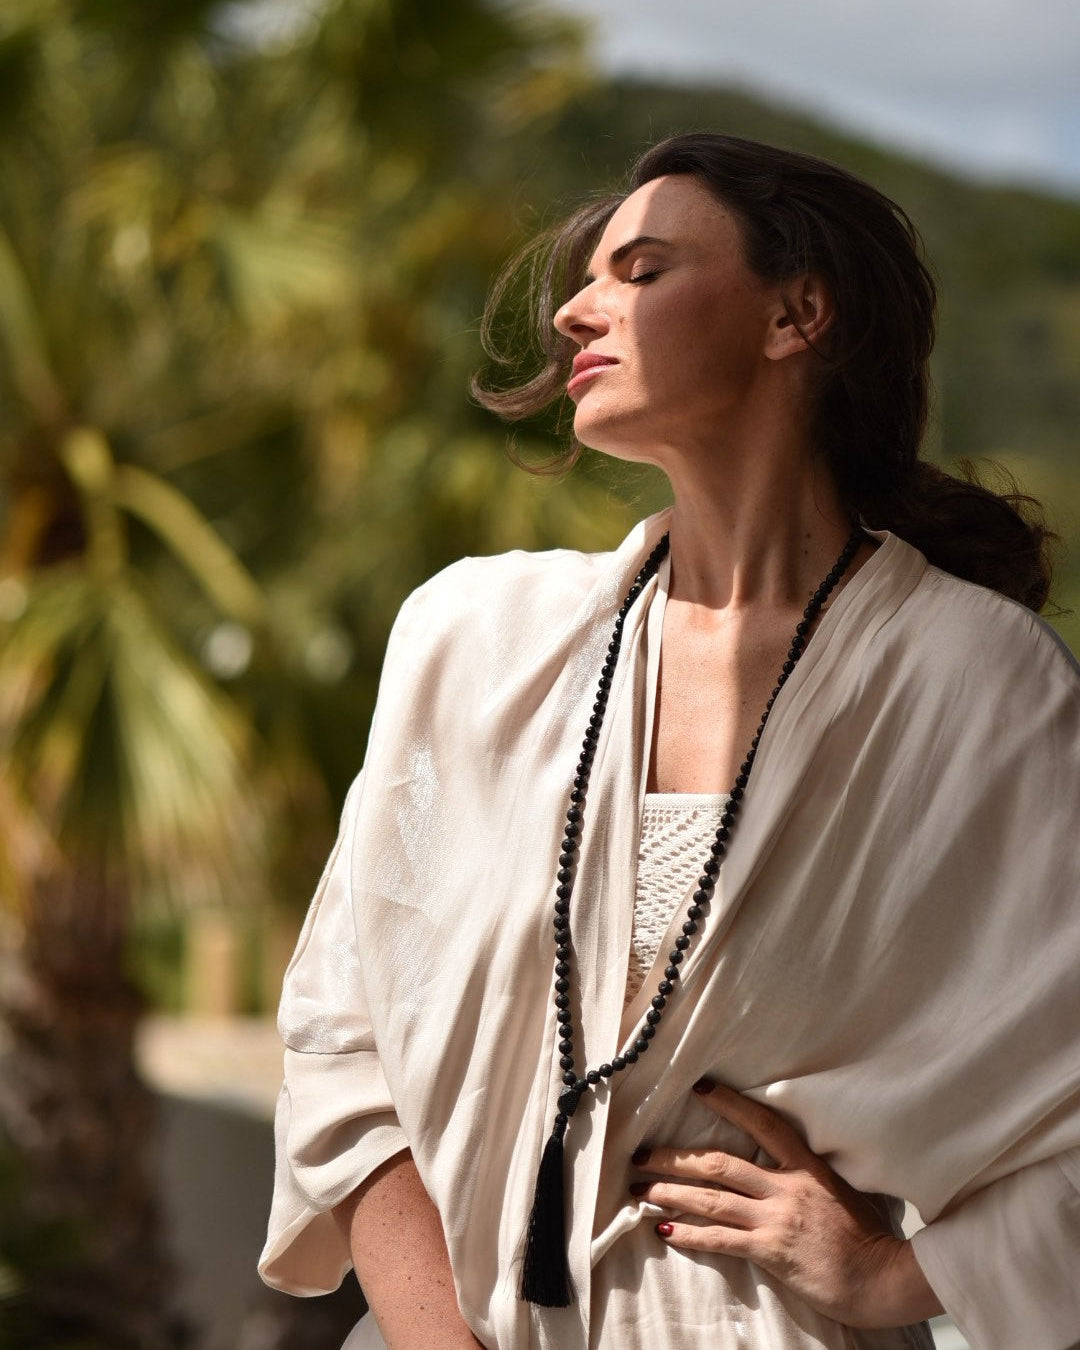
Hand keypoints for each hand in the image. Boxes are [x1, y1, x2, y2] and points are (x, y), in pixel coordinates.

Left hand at [629, 1079, 942, 1328]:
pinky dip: (689, 1234)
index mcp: (806, 1166)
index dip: (729, 1104)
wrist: (883, 1278)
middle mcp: (786, 1187)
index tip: (700, 1088)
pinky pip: (720, 1240)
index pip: (762, 1123)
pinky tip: (664, 1230)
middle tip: (641, 1155)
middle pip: (719, 1163)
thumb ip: (805, 1175)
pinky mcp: (770, 1252)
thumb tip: (777, 1165)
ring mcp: (776, 1219)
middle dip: (675, 1158)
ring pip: (711, 1199)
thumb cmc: (866, 1236)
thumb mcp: (839, 1190)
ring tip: (641, 1189)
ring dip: (671, 1192)